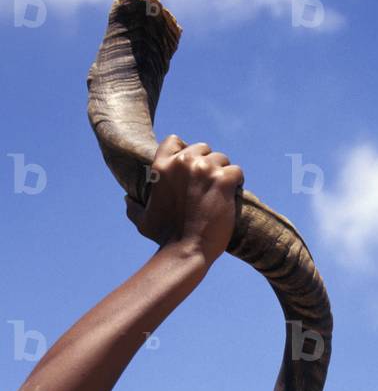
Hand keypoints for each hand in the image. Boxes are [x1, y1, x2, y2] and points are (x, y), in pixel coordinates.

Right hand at [124, 134, 243, 263]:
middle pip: (203, 149)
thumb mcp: (144, 221)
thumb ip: (134, 208)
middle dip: (208, 164)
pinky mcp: (223, 180)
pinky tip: (233, 195)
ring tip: (221, 192)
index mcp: (162, 167)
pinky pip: (236, 172)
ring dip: (224, 173)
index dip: (186, 151)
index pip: (174, 140)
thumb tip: (127, 199)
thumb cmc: (166, 238)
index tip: (192, 168)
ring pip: (222, 159)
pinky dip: (237, 182)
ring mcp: (204, 169)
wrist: (187, 249)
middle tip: (209, 186)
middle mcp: (183, 163)